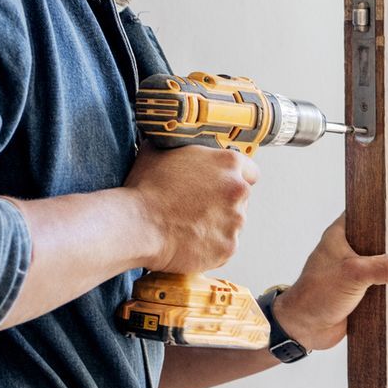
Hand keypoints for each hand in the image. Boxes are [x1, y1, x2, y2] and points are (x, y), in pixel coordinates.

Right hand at [123, 145, 258, 271]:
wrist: (136, 225)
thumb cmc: (145, 189)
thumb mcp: (158, 152)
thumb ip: (176, 146)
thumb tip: (169, 139)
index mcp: (228, 163)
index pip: (250, 171)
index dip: (235, 178)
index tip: (223, 186)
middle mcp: (238, 191)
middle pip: (241, 199)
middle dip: (223, 203)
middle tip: (198, 207)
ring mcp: (236, 222)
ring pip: (233, 224)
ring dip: (218, 225)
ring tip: (189, 226)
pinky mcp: (228, 248)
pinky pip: (223, 246)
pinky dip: (211, 247)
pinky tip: (189, 242)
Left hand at [269, 214, 387, 351]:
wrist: (305, 329)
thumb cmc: (317, 294)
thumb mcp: (353, 273)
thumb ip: (382, 267)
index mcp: (340, 235)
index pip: (365, 214)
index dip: (384, 212)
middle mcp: (348, 250)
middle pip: (379, 241)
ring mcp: (354, 271)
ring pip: (382, 264)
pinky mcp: (360, 291)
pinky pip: (381, 285)